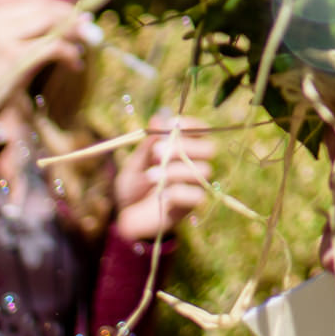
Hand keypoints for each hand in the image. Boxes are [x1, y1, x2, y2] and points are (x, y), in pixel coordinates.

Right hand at [0, 0, 90, 114]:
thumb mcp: (10, 46)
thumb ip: (34, 31)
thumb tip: (76, 19)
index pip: (36, 4)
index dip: (63, 9)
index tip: (82, 18)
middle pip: (45, 11)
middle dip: (72, 20)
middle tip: (92, 31)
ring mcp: (4, 39)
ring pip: (51, 25)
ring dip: (74, 35)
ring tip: (84, 48)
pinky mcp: (14, 57)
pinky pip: (53, 47)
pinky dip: (70, 54)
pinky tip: (75, 65)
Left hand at [113, 115, 214, 241]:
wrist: (125, 217)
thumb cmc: (131, 187)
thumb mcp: (134, 163)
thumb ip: (147, 144)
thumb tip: (158, 118)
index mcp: (182, 150)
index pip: (201, 130)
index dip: (189, 125)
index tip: (170, 126)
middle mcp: (193, 165)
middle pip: (209, 148)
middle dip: (184, 147)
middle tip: (157, 152)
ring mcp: (194, 186)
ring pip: (203, 170)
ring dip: (175, 170)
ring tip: (150, 177)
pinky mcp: (191, 206)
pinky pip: (197, 195)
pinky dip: (177, 192)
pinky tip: (161, 195)